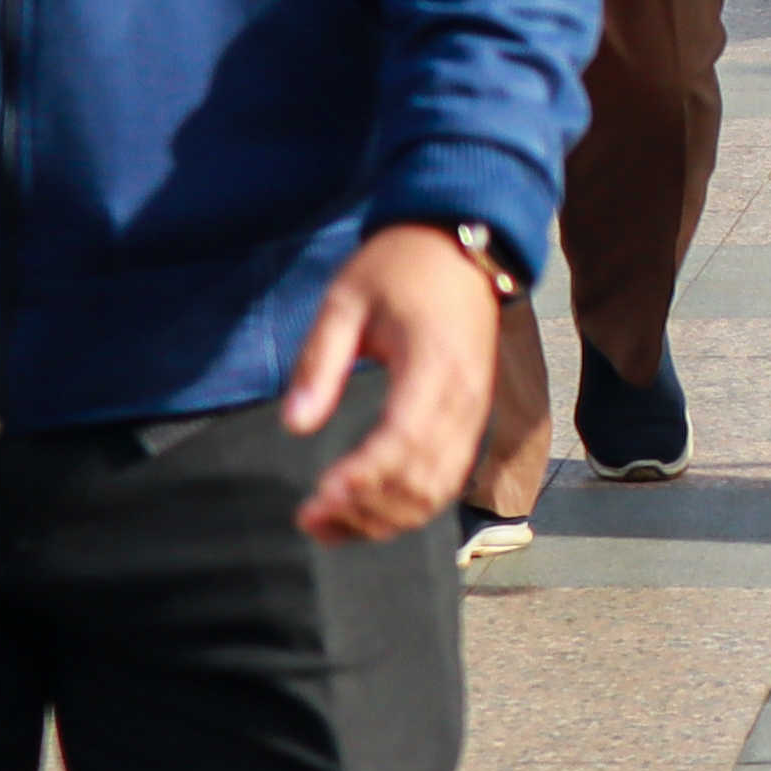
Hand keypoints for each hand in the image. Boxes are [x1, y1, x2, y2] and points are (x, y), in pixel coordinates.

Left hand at [285, 222, 505, 542]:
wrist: (462, 244)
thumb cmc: (400, 265)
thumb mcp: (347, 298)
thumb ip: (319, 361)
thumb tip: (295, 424)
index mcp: (433, 363)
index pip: (403, 439)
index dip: (363, 478)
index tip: (318, 496)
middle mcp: (464, 396)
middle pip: (423, 479)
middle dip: (366, 510)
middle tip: (310, 519)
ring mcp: (475, 410)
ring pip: (438, 489)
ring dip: (386, 518)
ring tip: (331, 526)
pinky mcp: (474, 416)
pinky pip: (447, 478)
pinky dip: (410, 506)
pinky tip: (369, 512)